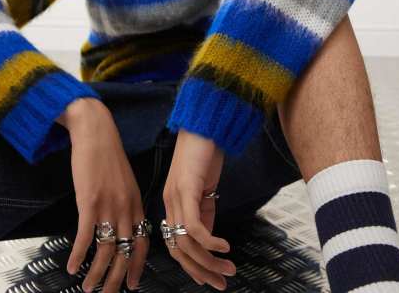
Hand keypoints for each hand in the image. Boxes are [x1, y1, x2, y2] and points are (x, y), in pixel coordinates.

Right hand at [58, 99, 148, 292]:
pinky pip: (85, 236)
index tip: (132, 284)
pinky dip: (78, 255)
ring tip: (88, 288)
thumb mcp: (125, 181)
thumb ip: (126, 203)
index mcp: (135, 203)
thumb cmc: (107, 155)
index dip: (137, 267)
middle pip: (125, 253)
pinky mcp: (89, 201)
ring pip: (106, 250)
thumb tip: (122, 224)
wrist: (96, 132)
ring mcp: (108, 206)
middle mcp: (126, 208)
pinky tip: (71, 266)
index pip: (142, 243)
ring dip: (96, 273)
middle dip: (116, 279)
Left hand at [162, 129, 236, 289]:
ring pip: (186, 243)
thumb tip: (210, 239)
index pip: (176, 246)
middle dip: (201, 271)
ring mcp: (176, 196)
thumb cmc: (205, 151)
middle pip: (178, 250)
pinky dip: (209, 241)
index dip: (193, 267)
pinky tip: (225, 247)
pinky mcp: (186, 189)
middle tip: (222, 283)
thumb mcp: (205, 188)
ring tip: (228, 269)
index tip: (213, 280)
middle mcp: (170, 202)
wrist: (205, 123)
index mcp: (172, 203)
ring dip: (209, 261)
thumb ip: (204, 211)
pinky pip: (194, 226)